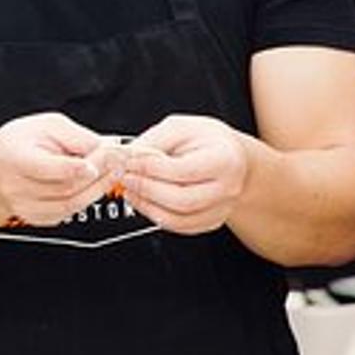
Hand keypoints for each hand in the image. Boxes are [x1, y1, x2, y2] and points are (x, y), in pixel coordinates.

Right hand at [0, 112, 117, 226]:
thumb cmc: (20, 143)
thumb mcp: (45, 125)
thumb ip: (75, 136)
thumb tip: (104, 149)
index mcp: (12, 159)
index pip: (43, 168)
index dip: (71, 168)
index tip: (95, 164)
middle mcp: (15, 187)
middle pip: (66, 187)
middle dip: (99, 173)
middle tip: (119, 158)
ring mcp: (25, 207)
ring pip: (73, 204)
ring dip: (100, 187)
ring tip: (114, 169)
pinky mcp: (38, 218)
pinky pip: (71, 211)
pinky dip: (88, 197)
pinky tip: (96, 182)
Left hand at [121, 114, 251, 234]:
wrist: (231, 157)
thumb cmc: (207, 140)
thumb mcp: (179, 127)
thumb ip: (151, 142)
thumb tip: (123, 157)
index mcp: (225, 160)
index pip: (182, 171)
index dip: (149, 168)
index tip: (129, 161)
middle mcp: (227, 188)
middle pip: (181, 200)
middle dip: (145, 189)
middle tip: (124, 177)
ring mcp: (221, 209)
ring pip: (177, 219)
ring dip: (145, 205)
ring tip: (129, 189)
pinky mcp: (210, 222)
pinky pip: (179, 226)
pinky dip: (154, 215)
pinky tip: (142, 200)